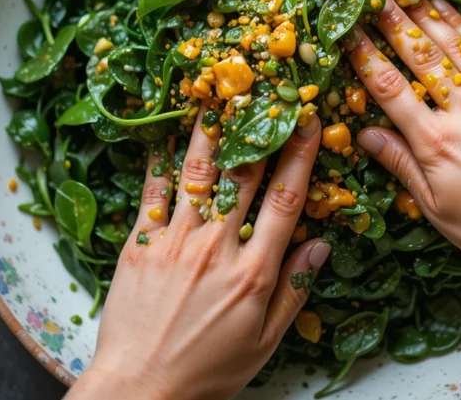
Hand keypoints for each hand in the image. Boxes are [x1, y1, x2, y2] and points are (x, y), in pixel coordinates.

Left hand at [68, 112, 328, 399]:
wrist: (139, 389)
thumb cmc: (207, 371)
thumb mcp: (264, 341)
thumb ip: (293, 290)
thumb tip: (321, 244)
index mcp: (253, 272)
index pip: (285, 200)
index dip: (301, 156)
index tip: (311, 122)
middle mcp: (215, 248)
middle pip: (244, 175)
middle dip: (260, 128)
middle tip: (268, 90)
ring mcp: (174, 242)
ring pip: (198, 174)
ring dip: (211, 132)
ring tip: (219, 95)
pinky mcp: (139, 244)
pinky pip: (152, 193)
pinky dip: (161, 161)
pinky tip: (167, 133)